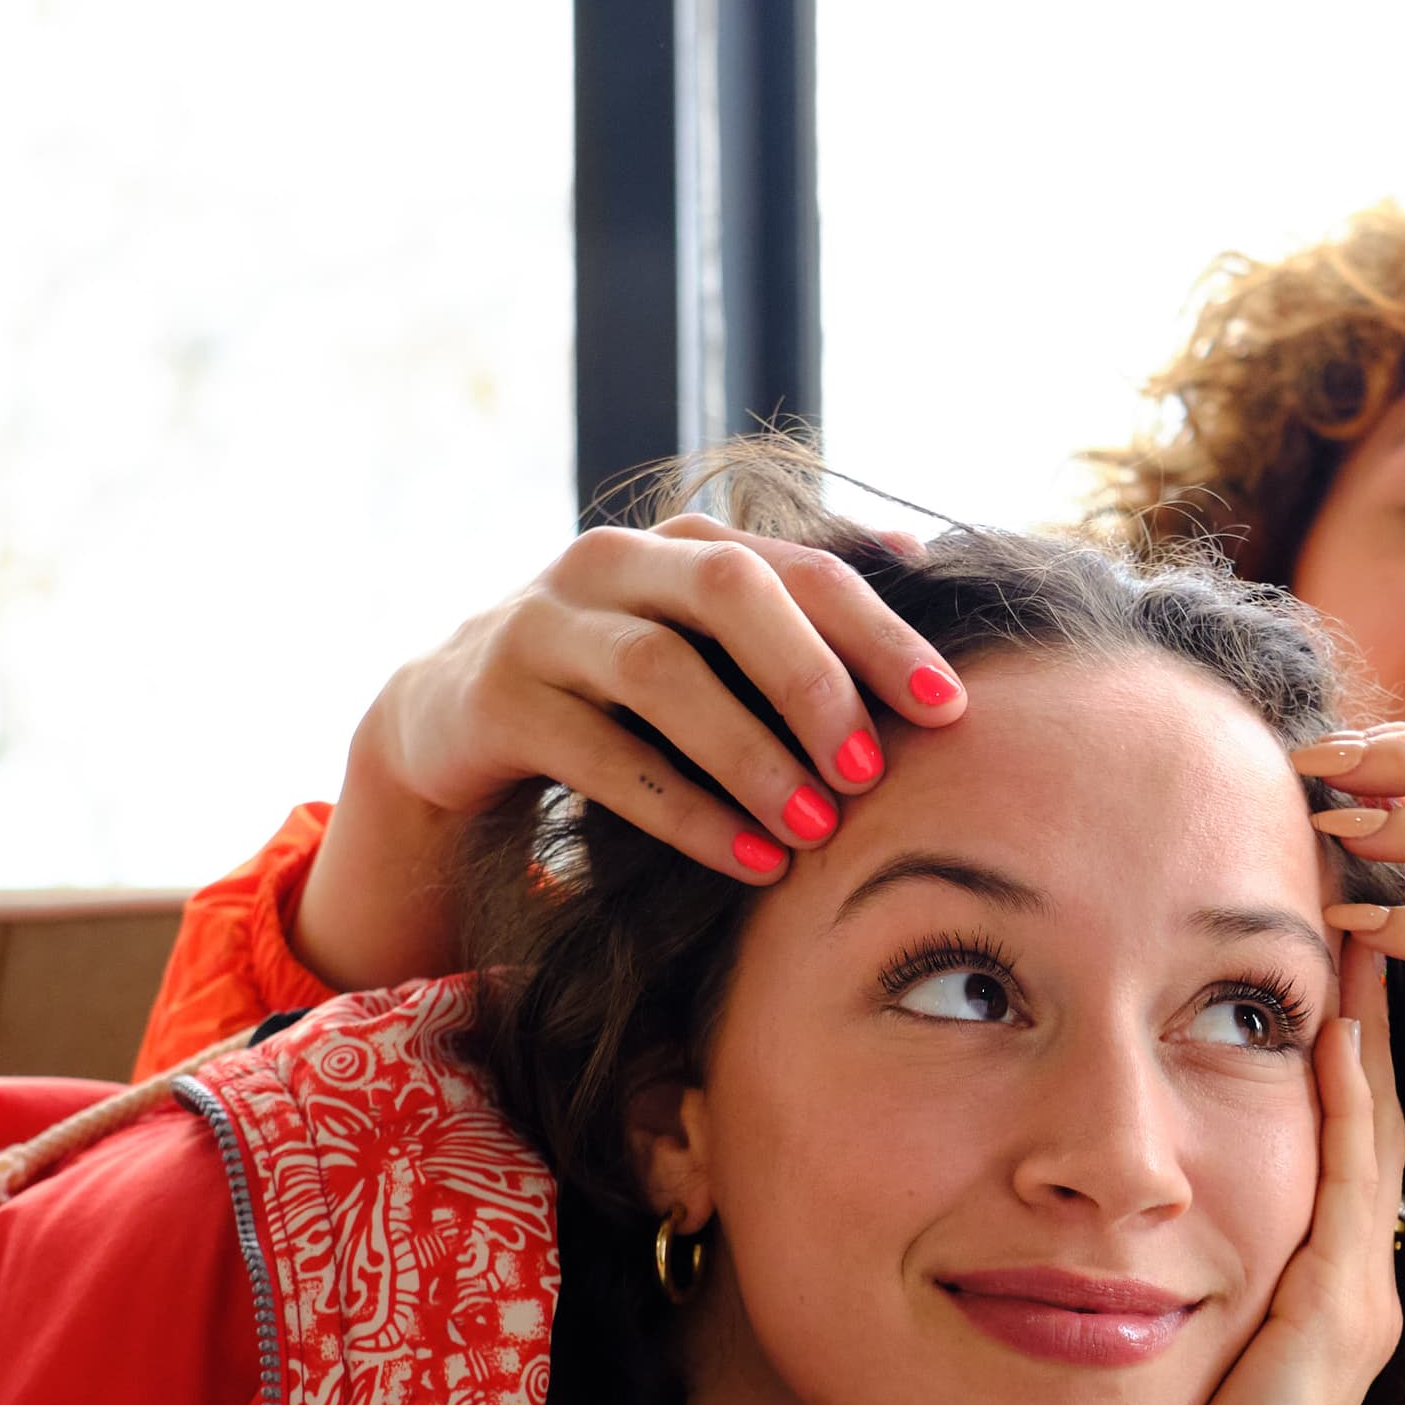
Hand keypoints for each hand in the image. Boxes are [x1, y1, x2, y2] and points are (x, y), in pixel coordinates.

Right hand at [297, 515, 970, 988]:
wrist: (454, 718)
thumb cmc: (620, 688)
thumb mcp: (706, 644)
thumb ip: (795, 613)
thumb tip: (928, 560)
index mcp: (685, 543)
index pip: (803, 567)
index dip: (881, 632)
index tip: (950, 708)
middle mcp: (613, 561)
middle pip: (731, 592)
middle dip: (813, 681)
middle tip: (874, 771)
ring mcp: (546, 623)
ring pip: (661, 670)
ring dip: (750, 756)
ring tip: (815, 829)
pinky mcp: (498, 698)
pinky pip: (602, 755)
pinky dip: (684, 811)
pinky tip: (748, 861)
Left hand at [1088, 934, 1404, 1404]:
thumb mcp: (1144, 1353)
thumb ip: (1128, 1288)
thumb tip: (1052, 1234)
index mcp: (1305, 1282)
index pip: (1317, 1131)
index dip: (1315, 1036)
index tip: (1292, 945)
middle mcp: (1343, 1274)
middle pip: (1358, 1103)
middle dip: (1355, 999)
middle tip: (1350, 890)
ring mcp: (1350, 1288)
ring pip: (1366, 1119)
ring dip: (1364, 1015)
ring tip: (1360, 911)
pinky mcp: (1339, 1309)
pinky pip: (1350, 1171)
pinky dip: (1345, 1089)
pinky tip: (1335, 1013)